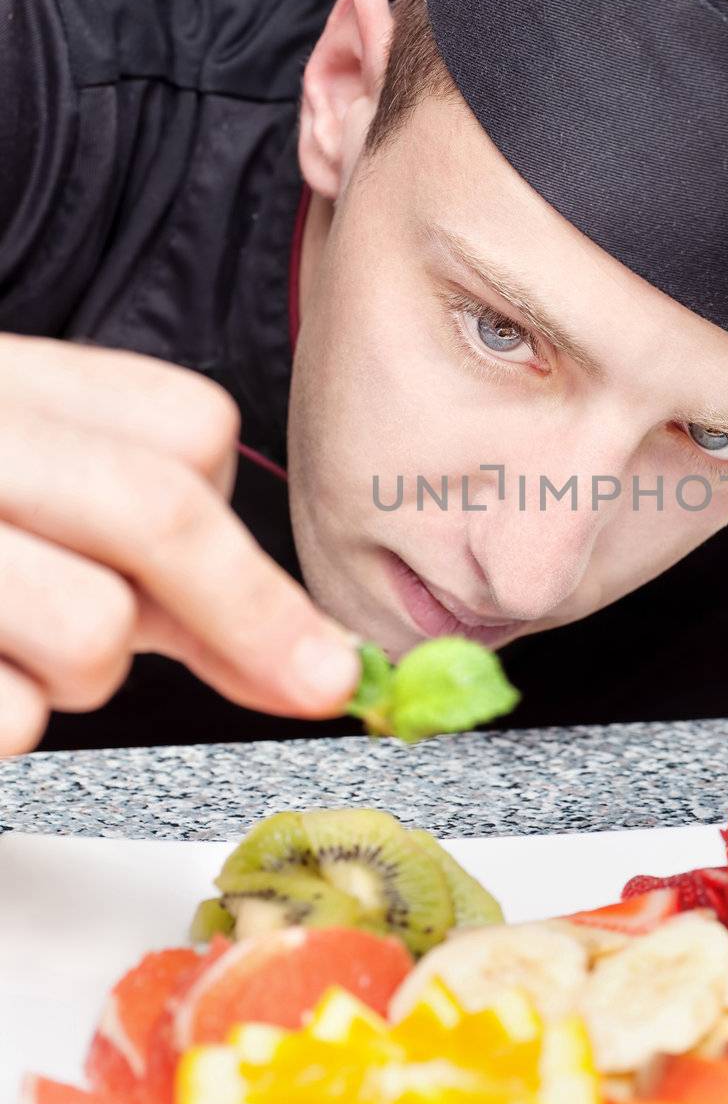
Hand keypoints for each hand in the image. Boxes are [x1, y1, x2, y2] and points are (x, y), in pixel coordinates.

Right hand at [0, 334, 359, 755]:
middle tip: (320, 681)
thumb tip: (319, 662)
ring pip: (94, 630)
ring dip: (83, 671)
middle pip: (163, 511)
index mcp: (16, 385)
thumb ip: (169, 563)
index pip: (189, 426)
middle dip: (259, 615)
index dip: (235, 514)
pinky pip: (11, 714)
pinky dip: (9, 718)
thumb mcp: (43, 497)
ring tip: (20, 642)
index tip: (250, 579)